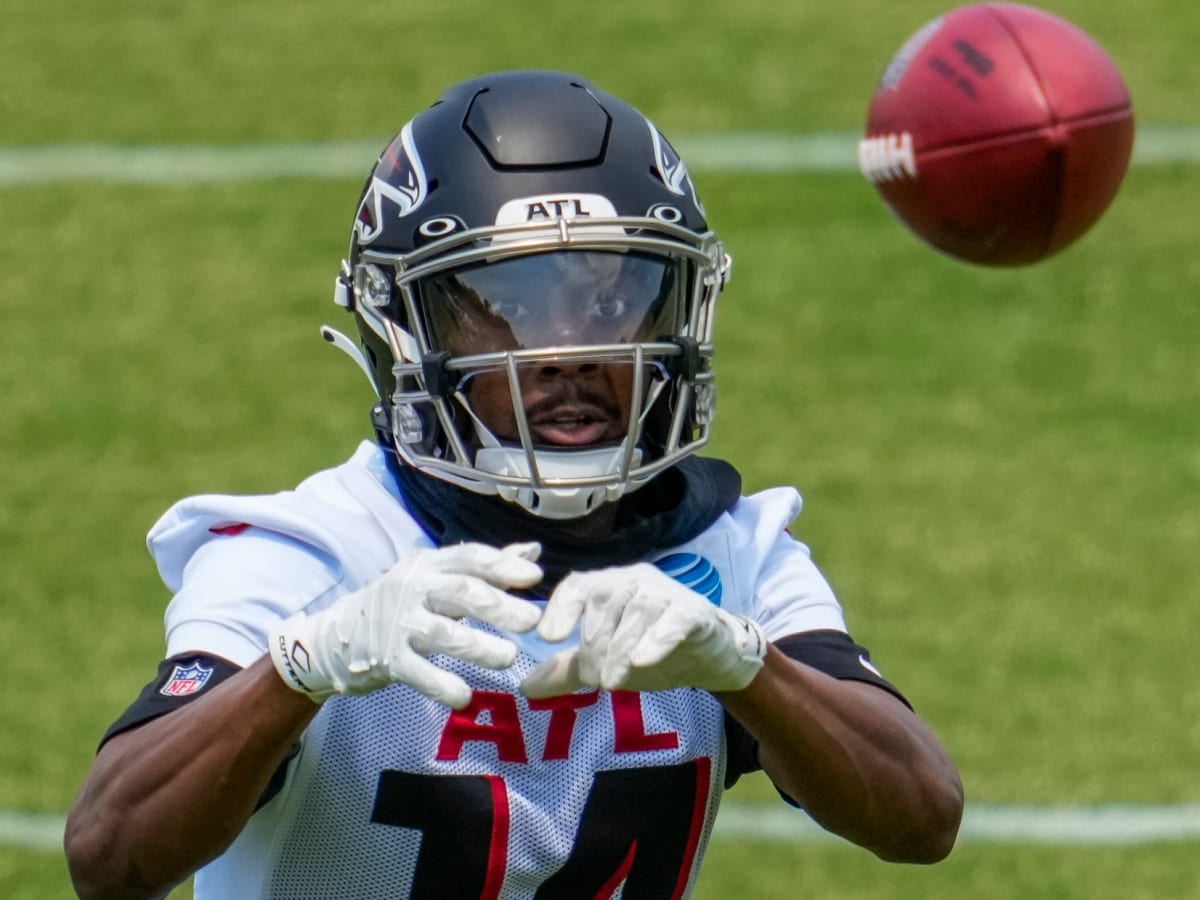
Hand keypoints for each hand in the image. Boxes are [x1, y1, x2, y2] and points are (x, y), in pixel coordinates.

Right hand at [271, 542, 542, 708]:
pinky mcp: (386, 659)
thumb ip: (485, 568)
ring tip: (508, 658)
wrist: (335, 637)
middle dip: (499, 606)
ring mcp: (398, 624)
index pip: (469, 558)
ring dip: (479, 646)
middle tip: (532, 621)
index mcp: (428, 565)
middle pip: (461, 592)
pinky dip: (443, 686)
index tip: (535, 578)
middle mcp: (413, 588)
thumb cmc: (401, 605)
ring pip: (443, 634)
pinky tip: (465, 696)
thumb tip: (533, 554)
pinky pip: (419, 673)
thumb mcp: (436, 577)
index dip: (502, 566)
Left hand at [519, 563, 765, 697]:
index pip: (578, 584)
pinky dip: (656, 638)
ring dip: (620, 648)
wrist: (708, 658)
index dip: (560, 607)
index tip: (549, 637)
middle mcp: (635, 580)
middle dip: (594, 644)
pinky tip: (642, 661)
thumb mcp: (605, 662)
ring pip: (636, 610)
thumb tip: (525, 687)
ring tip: (613, 682)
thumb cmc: (649, 651)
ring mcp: (666, 593)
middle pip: (604, 600)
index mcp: (609, 585)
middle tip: (594, 679)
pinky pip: (673, 618)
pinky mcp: (694, 612)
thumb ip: (568, 670)